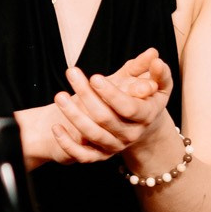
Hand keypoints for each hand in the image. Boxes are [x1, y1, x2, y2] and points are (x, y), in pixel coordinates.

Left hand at [22, 48, 174, 164]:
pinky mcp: (100, 156)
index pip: (128, 107)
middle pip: (105, 118)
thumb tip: (154, 55)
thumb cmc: (143, 97)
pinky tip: (55, 127)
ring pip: (93, 134)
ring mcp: (115, 146)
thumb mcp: (151, 82)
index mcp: (146, 115)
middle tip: (72, 72)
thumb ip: (153, 70)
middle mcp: (132, 134)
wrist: (138, 124)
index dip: (111, 94)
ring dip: (73, 115)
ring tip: (59, 95)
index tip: (95, 77)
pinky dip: (68, 144)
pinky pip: (83, 156)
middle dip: (86, 95)